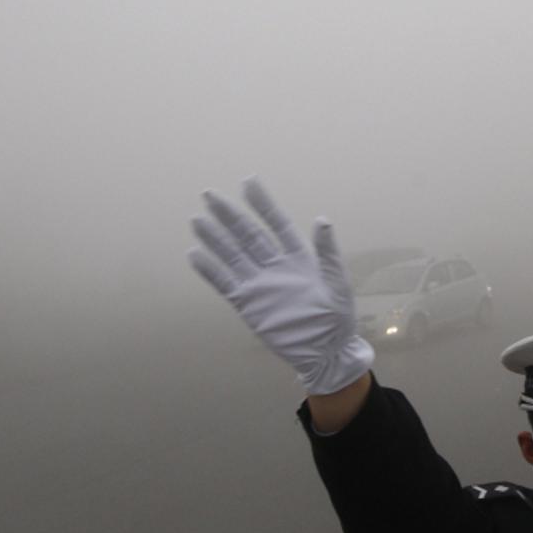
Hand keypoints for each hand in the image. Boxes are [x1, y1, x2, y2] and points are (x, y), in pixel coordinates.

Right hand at [187, 178, 373, 394]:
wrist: (326, 351)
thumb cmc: (337, 317)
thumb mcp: (337, 282)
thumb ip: (327, 252)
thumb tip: (322, 219)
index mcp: (299, 257)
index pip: (277, 223)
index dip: (263, 203)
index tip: (248, 181)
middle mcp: (275, 266)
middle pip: (248, 235)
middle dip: (230, 215)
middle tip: (210, 194)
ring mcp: (260, 284)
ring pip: (233, 255)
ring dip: (216, 238)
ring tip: (197, 219)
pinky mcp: (249, 304)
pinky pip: (225, 284)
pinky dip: (210, 270)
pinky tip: (194, 254)